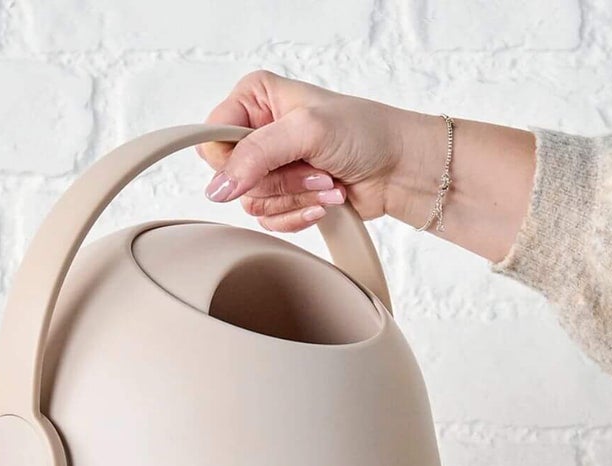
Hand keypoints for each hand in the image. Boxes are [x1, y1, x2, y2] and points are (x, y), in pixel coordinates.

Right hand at [197, 71, 426, 233]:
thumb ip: (257, 155)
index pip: (212, 137)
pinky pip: (269, 220)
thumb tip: (219, 187)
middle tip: (315, 168)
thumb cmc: (365, 133)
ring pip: (253, 202)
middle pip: (235, 178)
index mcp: (255, 98)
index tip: (266, 165)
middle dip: (281, 180)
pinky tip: (325, 201)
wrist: (398, 168)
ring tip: (327, 182)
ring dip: (296, 198)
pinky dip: (299, 215)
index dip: (233, 161)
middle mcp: (258, 130)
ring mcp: (271, 166)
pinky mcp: (284, 195)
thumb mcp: (306, 131)